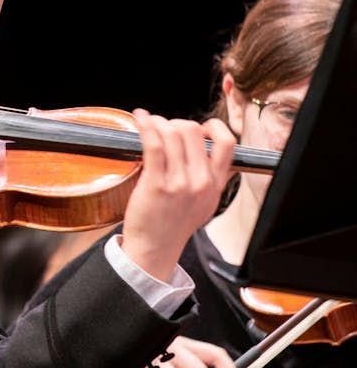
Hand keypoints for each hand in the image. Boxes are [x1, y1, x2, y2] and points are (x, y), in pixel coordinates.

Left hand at [121, 110, 235, 280]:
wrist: (155, 249)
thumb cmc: (174, 224)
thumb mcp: (205, 204)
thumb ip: (215, 179)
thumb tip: (219, 154)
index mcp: (215, 184)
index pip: (227, 143)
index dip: (212, 127)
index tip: (198, 126)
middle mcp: (200, 182)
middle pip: (193, 130)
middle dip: (175, 122)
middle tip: (164, 127)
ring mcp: (178, 183)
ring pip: (172, 133)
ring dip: (157, 122)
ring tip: (148, 123)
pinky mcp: (156, 183)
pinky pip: (153, 144)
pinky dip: (145, 125)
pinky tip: (139, 119)